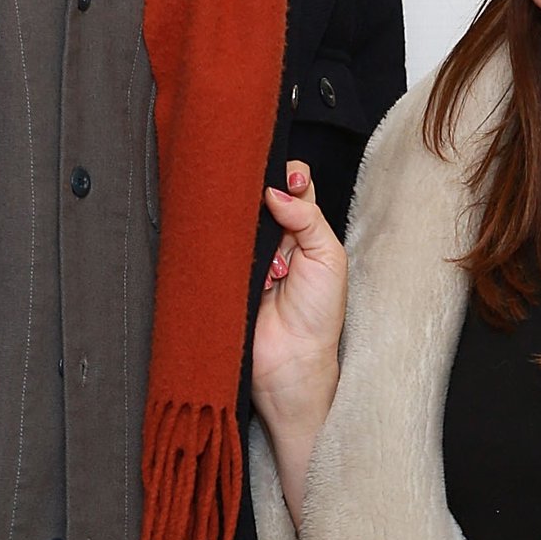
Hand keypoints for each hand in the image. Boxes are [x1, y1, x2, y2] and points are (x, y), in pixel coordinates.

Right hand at [251, 160, 345, 526]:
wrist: (291, 364)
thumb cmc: (319, 316)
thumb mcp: (328, 258)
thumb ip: (308, 218)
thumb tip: (277, 189)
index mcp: (303, 230)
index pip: (294, 185)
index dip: (288, 175)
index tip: (286, 180)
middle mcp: (272, 236)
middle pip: (259, 194)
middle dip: (256, 187)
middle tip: (256, 192)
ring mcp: (244, 253)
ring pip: (234, 215)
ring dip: (238, 216)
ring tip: (245, 226)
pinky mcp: (219, 271)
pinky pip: (212, 243)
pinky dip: (215, 237)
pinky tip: (222, 236)